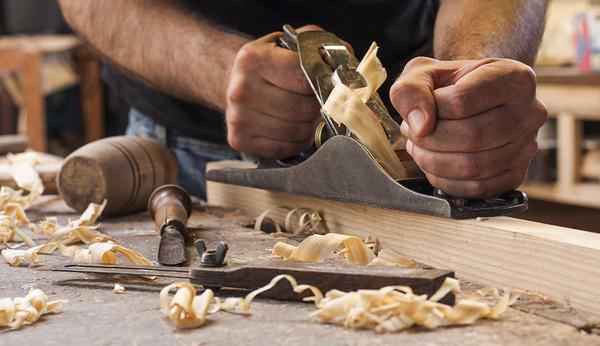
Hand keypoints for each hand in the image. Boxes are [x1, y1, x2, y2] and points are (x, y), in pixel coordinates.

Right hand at [225, 26, 323, 157]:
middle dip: (319, 107)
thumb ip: (321, 49)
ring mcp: (238, 118)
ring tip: (309, 115)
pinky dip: (298, 141)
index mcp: (253, 59)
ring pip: (297, 131)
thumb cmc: (270, 63)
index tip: (329, 85)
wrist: (233, 80)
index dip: (323, 84)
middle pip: (303, 109)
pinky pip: (286, 147)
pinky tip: (295, 128)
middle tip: (320, 102)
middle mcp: (241, 89)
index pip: (304, 78)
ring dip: (311, 126)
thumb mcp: (291, 44)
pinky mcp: (240, 140)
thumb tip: (346, 70)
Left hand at [390, 57, 546, 197]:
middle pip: (471, 137)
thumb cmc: (447, 86)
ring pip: (473, 166)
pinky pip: (478, 188)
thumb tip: (420, 126)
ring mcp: (527, 147)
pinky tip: (434, 164)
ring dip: (433, 162)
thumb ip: (411, 90)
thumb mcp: (422, 73)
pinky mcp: (516, 175)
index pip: (462, 102)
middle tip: (413, 133)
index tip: (420, 110)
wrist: (468, 100)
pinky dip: (446, 181)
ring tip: (420, 147)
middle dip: (430, 140)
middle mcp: (530, 112)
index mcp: (514, 77)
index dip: (430, 110)